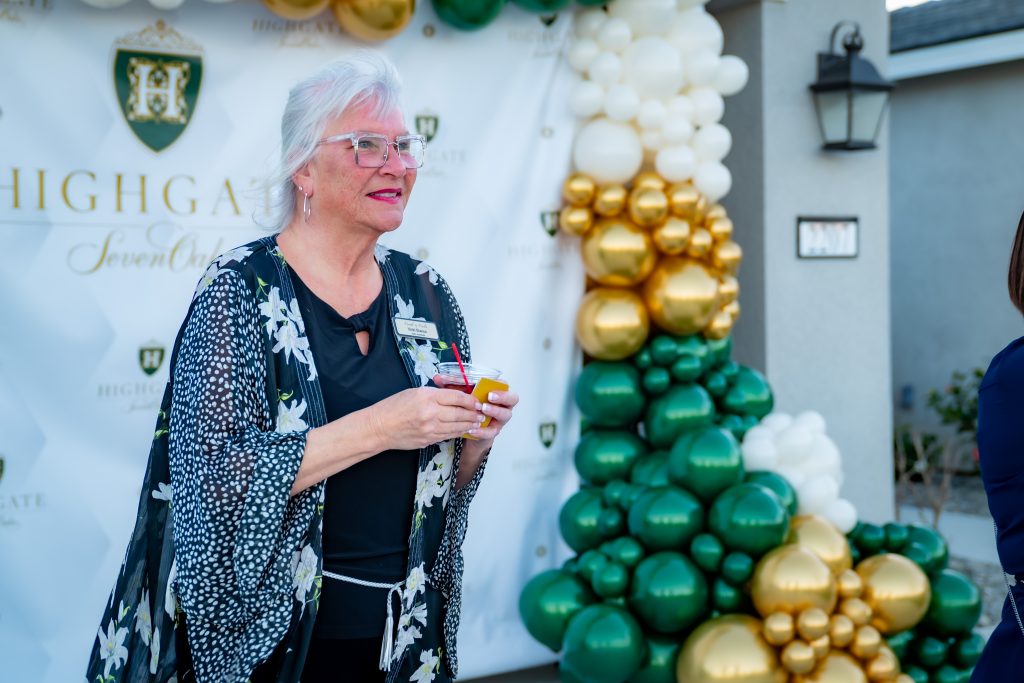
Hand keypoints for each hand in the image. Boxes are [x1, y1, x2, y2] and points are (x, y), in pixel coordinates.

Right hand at [368, 386, 483, 450]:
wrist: (379, 427)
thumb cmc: (393, 407)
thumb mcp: (414, 392)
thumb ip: (434, 395)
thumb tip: (453, 398)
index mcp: (428, 397)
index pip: (456, 397)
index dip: (470, 400)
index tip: (477, 401)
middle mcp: (431, 413)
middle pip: (460, 413)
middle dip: (474, 413)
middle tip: (482, 413)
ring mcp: (430, 429)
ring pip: (456, 426)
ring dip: (469, 424)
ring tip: (478, 422)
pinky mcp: (428, 440)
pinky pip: (448, 435)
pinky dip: (458, 432)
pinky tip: (464, 430)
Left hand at [433, 374, 519, 443]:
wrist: (469, 428)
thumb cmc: (468, 407)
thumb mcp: (462, 393)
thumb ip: (452, 385)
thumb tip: (438, 378)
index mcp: (496, 391)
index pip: (503, 384)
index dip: (499, 384)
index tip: (488, 383)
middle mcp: (502, 404)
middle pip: (512, 398)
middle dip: (502, 396)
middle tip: (490, 396)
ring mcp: (499, 419)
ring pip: (505, 414)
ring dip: (494, 411)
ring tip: (483, 410)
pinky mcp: (493, 431)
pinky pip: (492, 432)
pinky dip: (483, 430)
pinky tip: (473, 428)